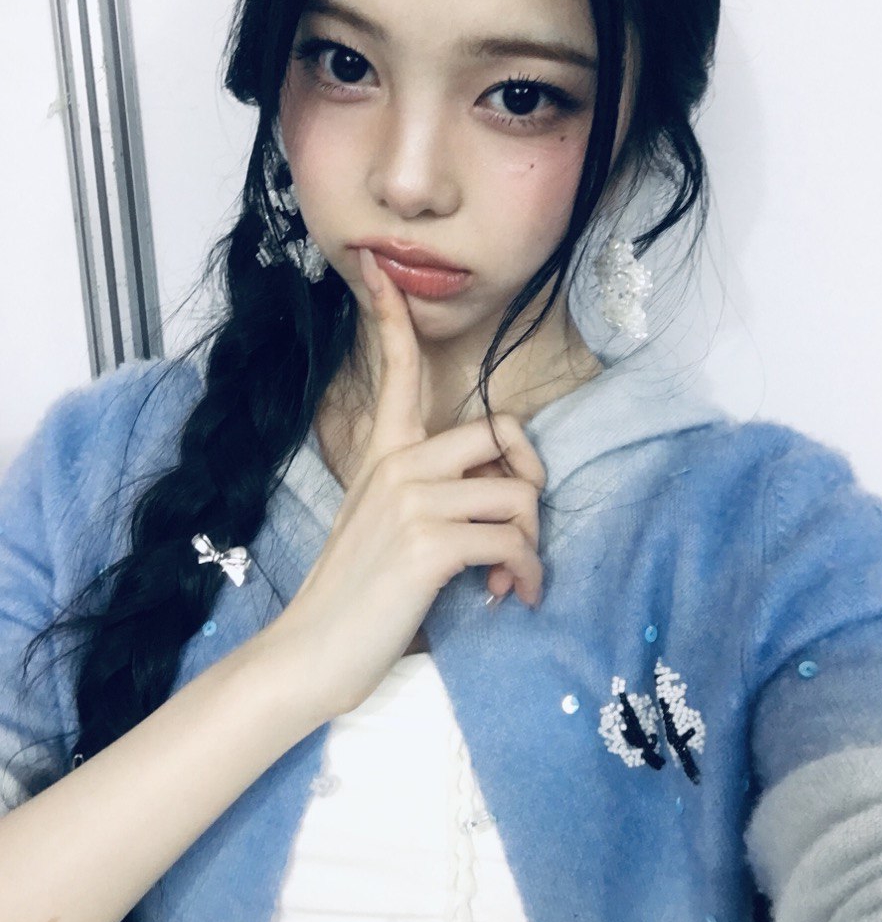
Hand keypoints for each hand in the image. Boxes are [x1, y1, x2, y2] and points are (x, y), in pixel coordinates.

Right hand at [256, 246, 545, 722]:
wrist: (309, 654)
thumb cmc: (352, 596)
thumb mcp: (382, 527)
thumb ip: (426, 495)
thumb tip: (496, 497)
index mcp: (381, 454)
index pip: (394, 369)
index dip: (391, 316)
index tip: (377, 266)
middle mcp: (397, 465)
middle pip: (499, 436)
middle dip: (529, 485)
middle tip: (520, 534)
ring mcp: (411, 501)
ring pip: (518, 497)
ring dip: (532, 547)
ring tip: (513, 581)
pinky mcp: (428, 544)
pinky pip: (513, 542)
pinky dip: (528, 575)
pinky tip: (513, 598)